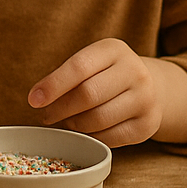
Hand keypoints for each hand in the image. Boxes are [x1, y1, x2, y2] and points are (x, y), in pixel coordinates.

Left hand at [28, 38, 186, 146]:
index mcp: (114, 50)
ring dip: (73, 125)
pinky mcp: (148, 125)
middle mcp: (135, 72)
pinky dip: (91, 137)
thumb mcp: (92, 63)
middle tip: (46, 115)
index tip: (34, 99)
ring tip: (64, 123)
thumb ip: (68, 76)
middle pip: (88, 95)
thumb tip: (39, 99)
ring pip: (97, 119)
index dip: (53, 85)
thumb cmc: (107, 75)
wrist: (152, 88)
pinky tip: (84, 132)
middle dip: (60, 109)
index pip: (79, 67)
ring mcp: (145, 99)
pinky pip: (110, 137)